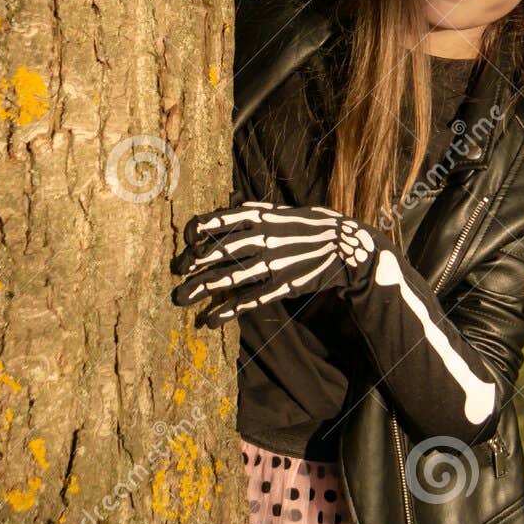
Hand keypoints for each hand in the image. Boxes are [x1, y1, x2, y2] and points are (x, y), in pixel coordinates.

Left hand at [169, 201, 384, 326]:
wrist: (346, 247)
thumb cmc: (313, 226)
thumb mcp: (284, 211)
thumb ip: (257, 210)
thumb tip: (234, 203)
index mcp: (262, 217)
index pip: (221, 220)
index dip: (199, 230)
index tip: (186, 241)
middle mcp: (263, 238)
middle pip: (219, 251)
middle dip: (194, 264)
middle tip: (176, 274)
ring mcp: (272, 263)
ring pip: (230, 277)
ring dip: (203, 288)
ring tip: (181, 299)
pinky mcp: (282, 285)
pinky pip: (250, 299)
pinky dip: (229, 310)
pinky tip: (211, 320)